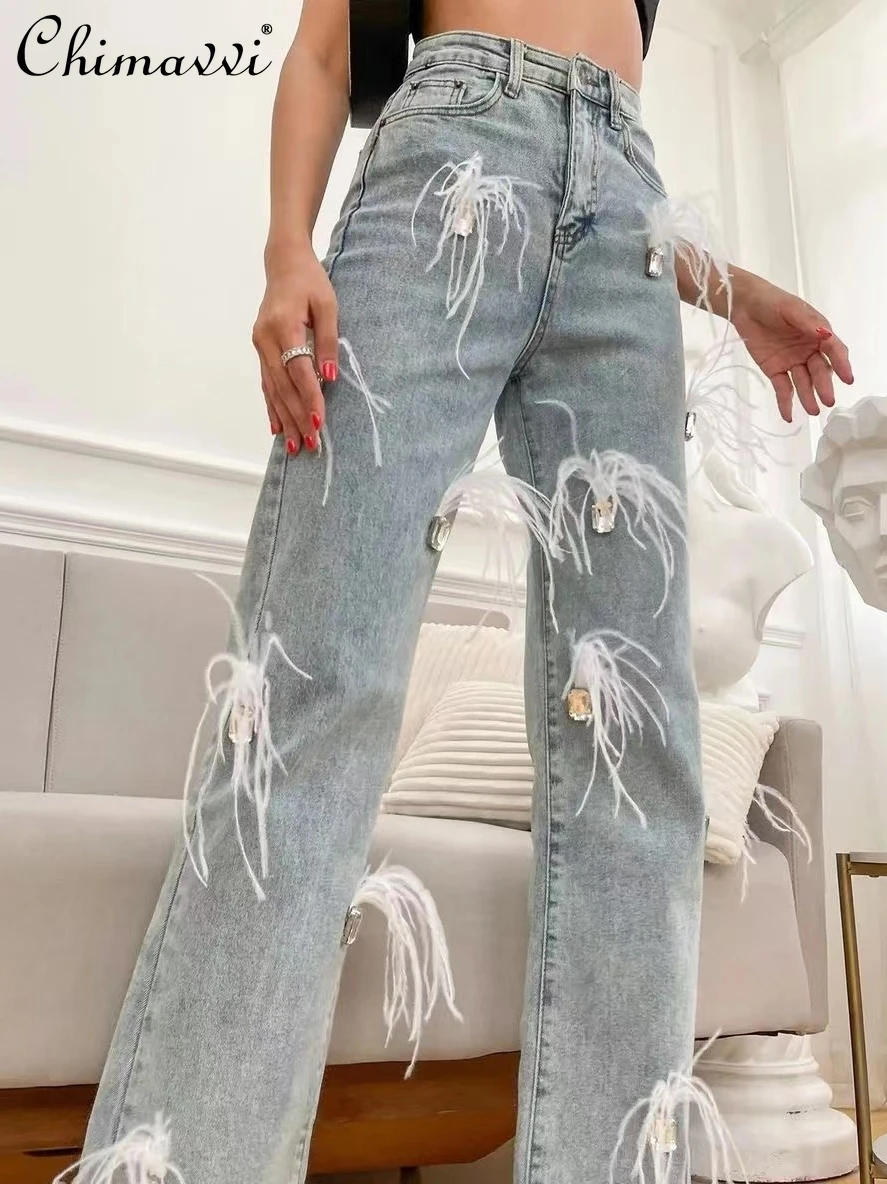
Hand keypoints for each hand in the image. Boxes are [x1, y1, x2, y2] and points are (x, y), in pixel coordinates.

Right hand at [252, 240, 338, 452]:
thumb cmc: (310, 282)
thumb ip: (327, 341)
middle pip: (283, 387)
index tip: (320, 421)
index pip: (299, 371)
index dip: (310, 398)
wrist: (284, 263)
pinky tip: (276, 427)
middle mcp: (266, 339)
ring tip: (294, 447)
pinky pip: (266, 383)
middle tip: (311, 444)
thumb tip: (330, 377)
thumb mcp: (328, 305)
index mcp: (284, 326)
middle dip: (297, 417)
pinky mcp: (260, 349)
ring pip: (272, 390)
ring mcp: (259, 346)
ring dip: (284, 420)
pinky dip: (271, 406)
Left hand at [731, 270, 853, 422]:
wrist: (744, 305)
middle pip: (819, 371)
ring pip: (803, 382)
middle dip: (824, 386)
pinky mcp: (775, 370)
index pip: (834, 351)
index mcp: (818, 333)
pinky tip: (789, 416)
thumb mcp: (792, 309)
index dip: (842, 364)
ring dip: (808, 397)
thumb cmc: (771, 302)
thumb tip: (825, 335)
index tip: (848, 378)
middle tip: (828, 400)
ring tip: (813, 411)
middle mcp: (808, 350)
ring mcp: (792, 362)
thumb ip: (808, 323)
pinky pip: (783, 388)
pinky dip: (785, 402)